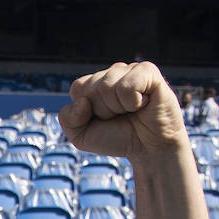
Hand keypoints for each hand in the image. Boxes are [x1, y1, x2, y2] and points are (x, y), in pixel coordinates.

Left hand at [59, 62, 186, 159]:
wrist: (150, 148)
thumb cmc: (118, 138)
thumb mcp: (82, 136)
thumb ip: (68, 120)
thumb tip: (82, 101)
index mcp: (95, 83)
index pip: (78, 88)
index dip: (86, 111)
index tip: (103, 119)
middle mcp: (112, 73)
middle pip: (91, 88)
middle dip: (103, 111)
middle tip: (120, 116)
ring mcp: (130, 69)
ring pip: (107, 87)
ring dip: (118, 108)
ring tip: (132, 111)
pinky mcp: (148, 72)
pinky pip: (127, 86)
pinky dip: (133, 102)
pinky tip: (143, 104)